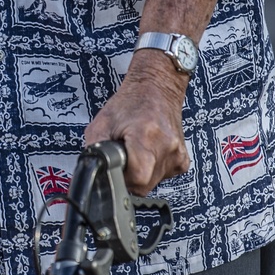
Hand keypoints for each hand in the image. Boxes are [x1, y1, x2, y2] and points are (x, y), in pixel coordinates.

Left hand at [84, 52, 190, 194]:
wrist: (157, 88)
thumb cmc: (130, 102)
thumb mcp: (101, 123)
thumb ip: (94, 151)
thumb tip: (92, 173)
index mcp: (145, 136)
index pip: (137, 177)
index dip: (121, 177)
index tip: (116, 167)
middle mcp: (165, 146)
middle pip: (144, 185)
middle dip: (129, 177)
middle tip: (123, 157)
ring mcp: (176, 154)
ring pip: (152, 183)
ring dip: (140, 173)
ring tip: (136, 151)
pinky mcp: (181, 159)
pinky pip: (163, 177)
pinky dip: (153, 170)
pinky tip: (149, 153)